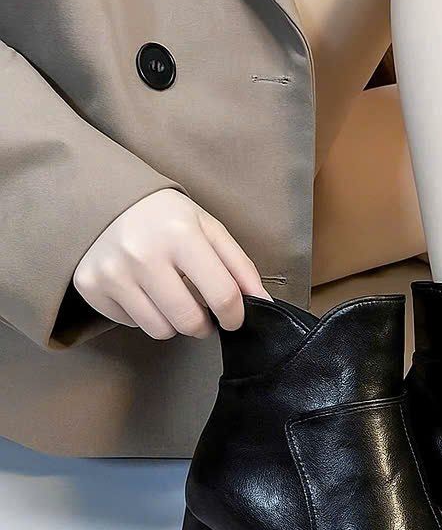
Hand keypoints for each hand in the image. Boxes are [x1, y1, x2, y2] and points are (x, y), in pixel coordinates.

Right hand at [73, 189, 271, 339]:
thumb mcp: (209, 229)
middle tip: (202, 310)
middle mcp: (143, 255)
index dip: (235, 316)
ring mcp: (112, 273)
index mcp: (181, 235)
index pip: (223, 296)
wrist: (104, 199)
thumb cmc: (166, 218)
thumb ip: (240, 266)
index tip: (234, 318)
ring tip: (171, 297)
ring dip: (174, 322)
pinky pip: (132, 323)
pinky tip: (143, 290)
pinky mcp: (91, 287)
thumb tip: (263, 303)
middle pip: (190, 322)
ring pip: (161, 330)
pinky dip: (144, 314)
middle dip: (204, 324)